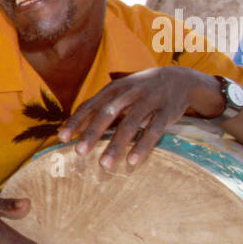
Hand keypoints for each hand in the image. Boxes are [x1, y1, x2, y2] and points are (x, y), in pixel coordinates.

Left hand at [57, 66, 212, 170]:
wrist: (180, 78)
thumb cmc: (141, 90)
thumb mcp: (120, 92)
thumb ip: (99, 107)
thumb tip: (73, 130)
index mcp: (115, 88)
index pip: (91, 105)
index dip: (76, 121)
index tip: (62, 139)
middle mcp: (131, 92)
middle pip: (108, 113)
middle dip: (92, 133)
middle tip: (79, 152)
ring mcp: (150, 101)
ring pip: (131, 124)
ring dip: (116, 145)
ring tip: (104, 165)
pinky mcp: (167, 112)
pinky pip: (154, 130)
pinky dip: (142, 146)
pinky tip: (132, 161)